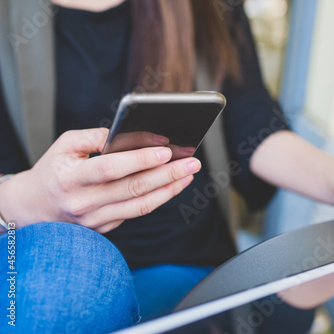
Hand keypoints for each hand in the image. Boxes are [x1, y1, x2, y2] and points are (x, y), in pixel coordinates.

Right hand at [0, 128, 200, 232]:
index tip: (166, 149)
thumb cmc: (53, 170)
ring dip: (169, 189)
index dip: (140, 159)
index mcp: (71, 178)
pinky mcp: (105, 227)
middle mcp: (84, 203)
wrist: (34, 207)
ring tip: (189, 173)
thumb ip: (95, 137)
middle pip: (134, 188)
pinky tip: (172, 185)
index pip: (111, 168)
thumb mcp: (65, 145)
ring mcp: (96, 220)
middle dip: (167, 174)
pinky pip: (136, 212)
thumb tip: (130, 134)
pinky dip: (158, 198)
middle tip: (192, 161)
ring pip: (140, 205)